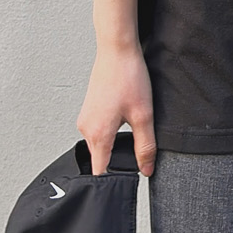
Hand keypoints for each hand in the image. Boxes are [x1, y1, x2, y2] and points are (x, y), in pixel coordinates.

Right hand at [76, 43, 156, 176]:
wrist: (117, 50)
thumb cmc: (129, 77)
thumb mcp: (144, 115)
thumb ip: (146, 146)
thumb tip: (147, 170)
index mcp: (98, 134)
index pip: (100, 172)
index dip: (114, 180)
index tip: (127, 183)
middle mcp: (86, 129)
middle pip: (100, 159)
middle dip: (117, 161)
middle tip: (138, 156)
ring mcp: (85, 118)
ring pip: (100, 144)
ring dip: (115, 144)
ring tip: (133, 134)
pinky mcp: (89, 110)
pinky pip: (98, 131)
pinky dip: (111, 132)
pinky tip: (125, 120)